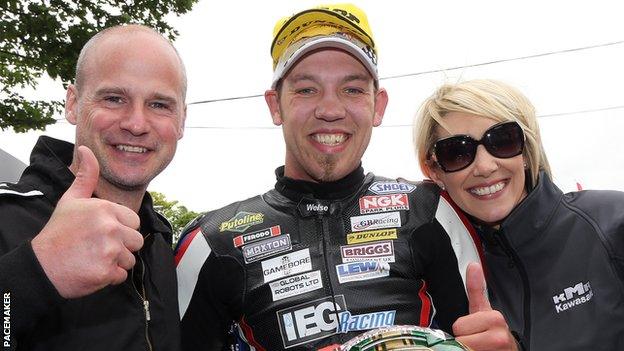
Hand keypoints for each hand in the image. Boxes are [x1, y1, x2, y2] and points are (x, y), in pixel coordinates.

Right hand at [31, 146, 142, 297]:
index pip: (133, 221)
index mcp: (106, 209)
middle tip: (98, 247)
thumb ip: (86, 176)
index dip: (120, 228)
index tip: (102, 232)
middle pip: (136, 240)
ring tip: (95, 258)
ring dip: (116, 262)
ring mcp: (110, 251)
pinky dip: (110, 276)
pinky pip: (122, 275)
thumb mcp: (71, 200)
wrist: (41, 265)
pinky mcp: (107, 272)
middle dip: (122, 246)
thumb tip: (87, 150)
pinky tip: (93, 269)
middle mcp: (111, 228)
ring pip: (131, 259)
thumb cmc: (58, 232)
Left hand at [453, 262, 517, 350]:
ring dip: (468, 349)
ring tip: (480, 346)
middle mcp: (499, 337)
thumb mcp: (484, 310)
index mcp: (495, 319)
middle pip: (460, 339)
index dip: (463, 329)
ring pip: (463, 348)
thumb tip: (473, 266)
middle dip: (465, 340)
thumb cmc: (495, 334)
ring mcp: (498, 350)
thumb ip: (476, 289)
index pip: (458, 326)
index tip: (476, 330)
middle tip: (478, 340)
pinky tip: (482, 350)